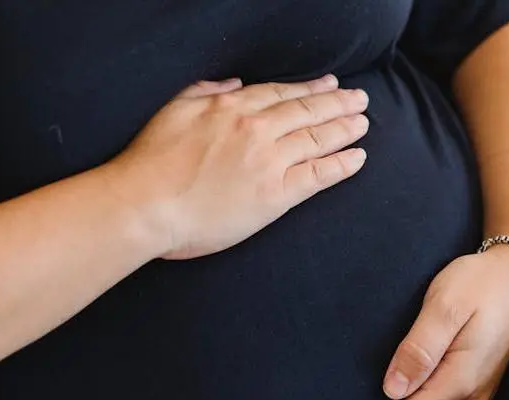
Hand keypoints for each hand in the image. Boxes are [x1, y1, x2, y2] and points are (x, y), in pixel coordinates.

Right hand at [104, 75, 369, 259]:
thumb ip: (205, 92)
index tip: (329, 84)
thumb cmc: (150, 163)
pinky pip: (318, 175)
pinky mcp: (276, 195)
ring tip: (363, 124)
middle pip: (306, 112)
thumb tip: (233, 84)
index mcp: (231, 107)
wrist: (145, 205)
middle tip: (359, 100)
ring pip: (317, 139)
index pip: (281, 94)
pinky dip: (341, 165)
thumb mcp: (174, 110)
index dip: (309, 89)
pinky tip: (358, 158)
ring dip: (344, 129)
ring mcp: (269, 161)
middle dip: (337, 103)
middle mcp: (256, 129)